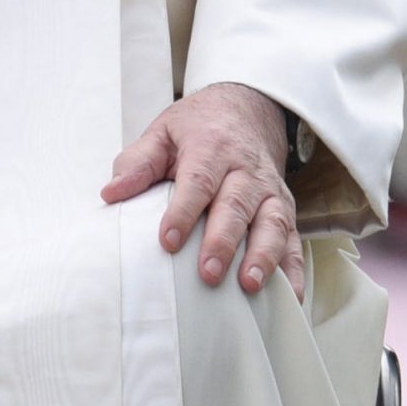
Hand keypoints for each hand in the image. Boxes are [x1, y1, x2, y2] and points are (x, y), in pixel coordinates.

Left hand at [103, 82, 302, 297]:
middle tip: (208, 273)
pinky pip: (293, 238)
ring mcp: (269, 190)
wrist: (248, 108)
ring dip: (264, 254)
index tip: (168, 241)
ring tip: (250, 284)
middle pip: (237, 205)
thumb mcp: (164, 132)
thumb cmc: (200, 128)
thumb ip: (138, 163)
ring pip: (272, 221)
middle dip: (224, 240)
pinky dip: (294, 269)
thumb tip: (112, 194)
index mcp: (212, 148)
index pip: (198, 181)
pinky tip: (291, 297)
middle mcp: (245, 170)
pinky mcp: (285, 207)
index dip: (183, 211)